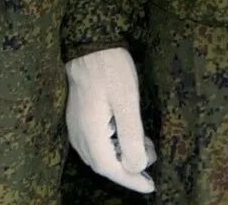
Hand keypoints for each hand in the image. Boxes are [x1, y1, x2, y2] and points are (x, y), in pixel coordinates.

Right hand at [64, 46, 154, 193]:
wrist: (91, 42)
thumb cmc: (111, 69)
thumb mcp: (127, 101)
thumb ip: (131, 136)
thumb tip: (136, 166)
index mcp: (91, 132)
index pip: (110, 168)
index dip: (131, 180)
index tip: (151, 185)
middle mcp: (79, 133)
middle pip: (103, 165)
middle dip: (128, 170)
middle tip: (151, 163)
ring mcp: (76, 125)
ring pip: (98, 155)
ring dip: (120, 158)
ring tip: (143, 147)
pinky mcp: (78, 116)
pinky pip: (94, 143)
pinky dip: (112, 148)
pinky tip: (126, 137)